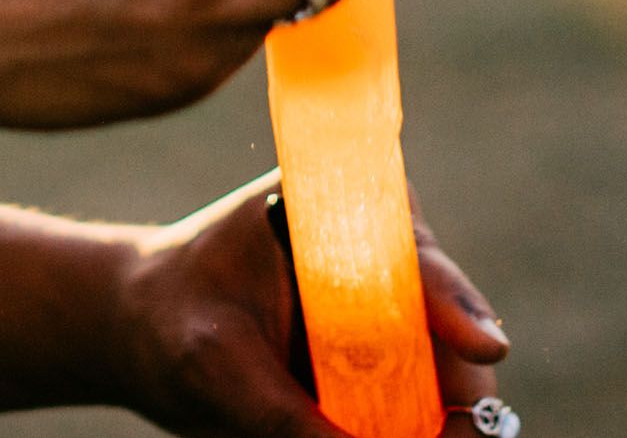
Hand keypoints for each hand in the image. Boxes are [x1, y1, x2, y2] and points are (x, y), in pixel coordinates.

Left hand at [107, 175, 504, 437]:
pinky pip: (420, 406)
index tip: (484, 341)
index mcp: (340, 210)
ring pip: (447, 375)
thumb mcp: (217, 369)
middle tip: (465, 433)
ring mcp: (389, 311)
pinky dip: (420, 428)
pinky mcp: (384, 363)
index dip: (456, 302)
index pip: (413, 256)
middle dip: (463, 386)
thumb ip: (288, 419)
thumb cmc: (171, 323)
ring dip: (445, 418)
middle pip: (450, 326)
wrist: (142, 333)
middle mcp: (381, 253)